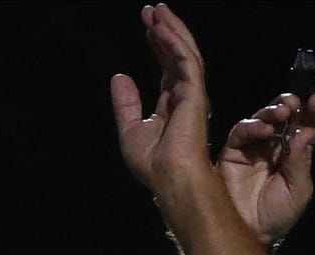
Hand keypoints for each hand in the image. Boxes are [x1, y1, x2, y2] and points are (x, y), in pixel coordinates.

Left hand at [110, 4, 214, 199]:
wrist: (167, 177)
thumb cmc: (152, 163)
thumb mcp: (130, 129)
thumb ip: (126, 103)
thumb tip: (119, 77)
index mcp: (172, 102)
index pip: (167, 65)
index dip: (158, 44)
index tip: (147, 26)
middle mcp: (185, 94)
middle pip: (177, 53)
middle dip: (165, 30)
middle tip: (152, 10)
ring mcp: (192, 92)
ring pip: (184, 52)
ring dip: (171, 30)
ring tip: (157, 12)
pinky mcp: (195, 93)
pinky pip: (186, 61)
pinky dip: (174, 43)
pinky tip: (161, 30)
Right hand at [218, 89, 314, 246]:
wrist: (250, 236)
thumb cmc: (277, 216)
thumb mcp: (299, 190)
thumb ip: (301, 162)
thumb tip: (302, 134)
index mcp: (294, 153)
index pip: (305, 126)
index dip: (312, 112)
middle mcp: (273, 146)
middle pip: (283, 117)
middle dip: (291, 105)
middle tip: (296, 102)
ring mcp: (252, 149)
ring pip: (262, 119)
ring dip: (272, 111)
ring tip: (282, 112)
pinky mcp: (232, 154)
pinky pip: (241, 133)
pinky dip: (252, 126)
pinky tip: (264, 129)